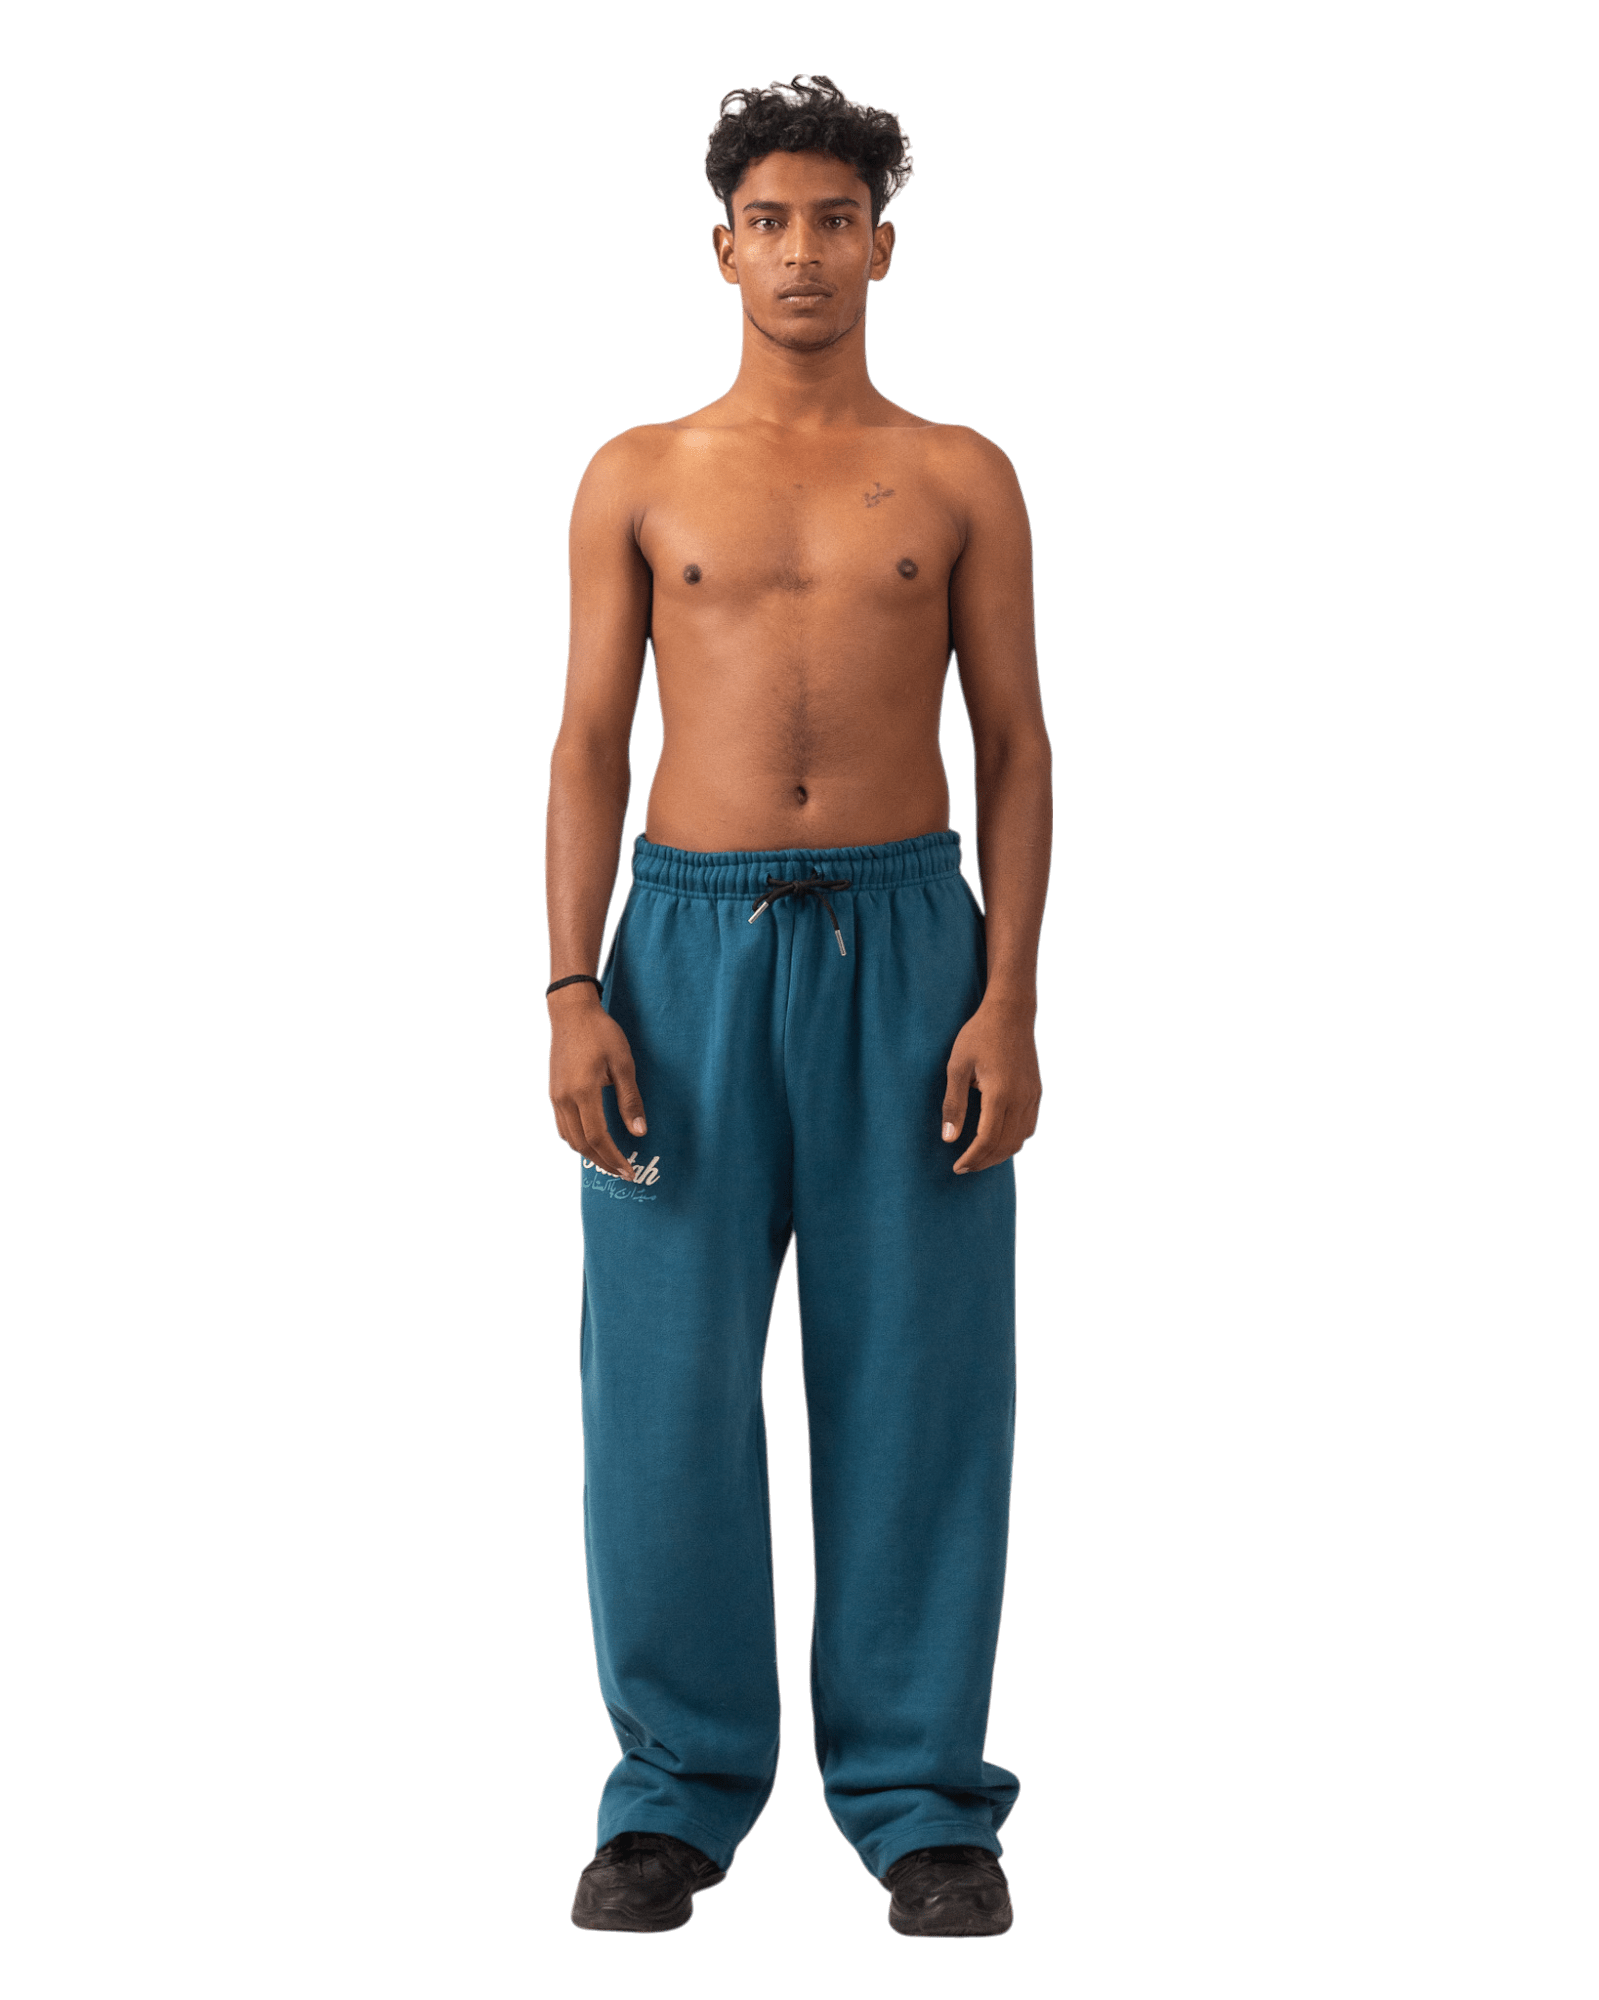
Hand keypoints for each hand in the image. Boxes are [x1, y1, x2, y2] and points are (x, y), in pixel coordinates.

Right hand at [547, 986, 647, 1180]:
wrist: (571, 1012)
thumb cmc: (601, 1033)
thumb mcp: (623, 1064)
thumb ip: (630, 1099)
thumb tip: (639, 1132)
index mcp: (582, 1092)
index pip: (597, 1137)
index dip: (613, 1158)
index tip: (629, 1171)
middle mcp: (563, 1098)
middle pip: (581, 1143)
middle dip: (602, 1162)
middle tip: (622, 1173)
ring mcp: (554, 1096)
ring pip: (568, 1137)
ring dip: (588, 1154)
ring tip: (609, 1162)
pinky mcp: (553, 1092)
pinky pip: (562, 1126)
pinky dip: (576, 1140)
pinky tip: (590, 1141)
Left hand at [941, 996, 1041, 1173]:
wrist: (1010, 1013)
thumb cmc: (979, 1036)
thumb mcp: (957, 1067)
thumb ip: (954, 1104)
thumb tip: (949, 1139)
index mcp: (1000, 1093)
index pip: (987, 1139)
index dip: (972, 1158)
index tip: (957, 1167)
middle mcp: (1021, 1098)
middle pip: (1005, 1144)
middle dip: (984, 1161)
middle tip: (964, 1167)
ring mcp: (1032, 1096)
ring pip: (1019, 1139)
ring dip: (999, 1154)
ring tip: (978, 1158)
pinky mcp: (1035, 1092)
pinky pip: (1027, 1127)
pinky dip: (1013, 1141)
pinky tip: (997, 1141)